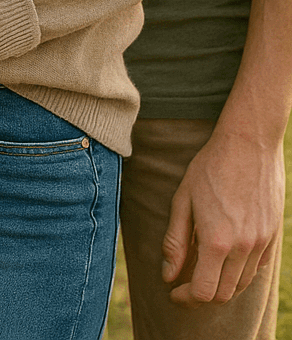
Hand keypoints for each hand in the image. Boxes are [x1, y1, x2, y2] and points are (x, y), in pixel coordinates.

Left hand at [162, 126, 283, 304]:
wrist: (248, 143)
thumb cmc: (210, 167)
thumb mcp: (183, 199)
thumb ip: (175, 241)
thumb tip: (168, 275)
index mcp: (217, 241)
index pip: (204, 292)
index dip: (186, 298)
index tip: (175, 292)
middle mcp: (243, 248)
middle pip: (224, 294)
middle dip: (203, 296)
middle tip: (186, 285)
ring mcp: (261, 243)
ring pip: (242, 284)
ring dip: (222, 285)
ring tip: (204, 270)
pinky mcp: (272, 236)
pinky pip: (258, 268)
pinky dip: (241, 272)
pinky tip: (227, 257)